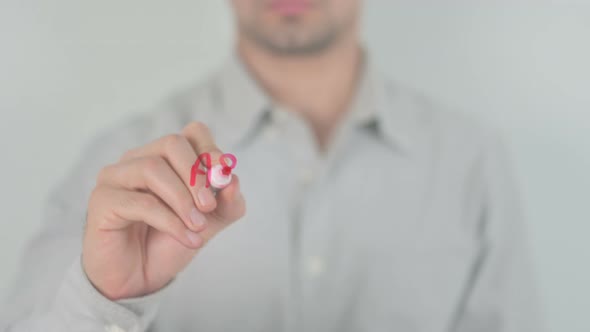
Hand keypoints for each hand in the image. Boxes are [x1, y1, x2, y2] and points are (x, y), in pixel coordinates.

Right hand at [82, 122, 245, 299]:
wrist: (139, 279)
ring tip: (197, 227)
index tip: (223, 177)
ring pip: (153, 169)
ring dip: (182, 200)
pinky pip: (140, 202)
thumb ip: (228, 202)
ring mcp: (115, 177)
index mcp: (165, 157)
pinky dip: (170, 221)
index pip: (192, 133)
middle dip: (196, 176)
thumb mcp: (210, 222)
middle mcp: (138, 159)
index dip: (211, 150)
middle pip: (172, 143)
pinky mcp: (102, 201)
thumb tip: (233, 180)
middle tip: (209, 207)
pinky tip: (187, 238)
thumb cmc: (169, 242)